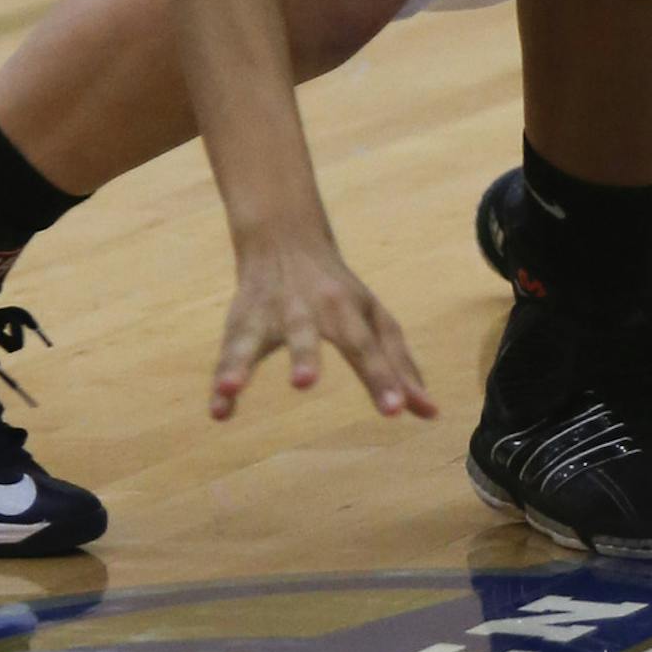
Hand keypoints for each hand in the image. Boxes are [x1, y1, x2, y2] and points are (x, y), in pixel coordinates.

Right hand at [210, 230, 435, 422]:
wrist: (286, 237)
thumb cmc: (340, 292)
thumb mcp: (374, 320)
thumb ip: (399, 366)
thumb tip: (432, 413)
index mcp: (350, 309)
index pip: (370, 344)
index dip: (384, 376)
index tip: (399, 412)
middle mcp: (312, 308)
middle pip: (309, 333)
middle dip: (306, 357)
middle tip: (304, 385)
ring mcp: (274, 313)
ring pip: (255, 337)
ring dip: (245, 362)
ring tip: (233, 388)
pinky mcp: (242, 322)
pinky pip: (229, 354)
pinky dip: (223, 380)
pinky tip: (219, 411)